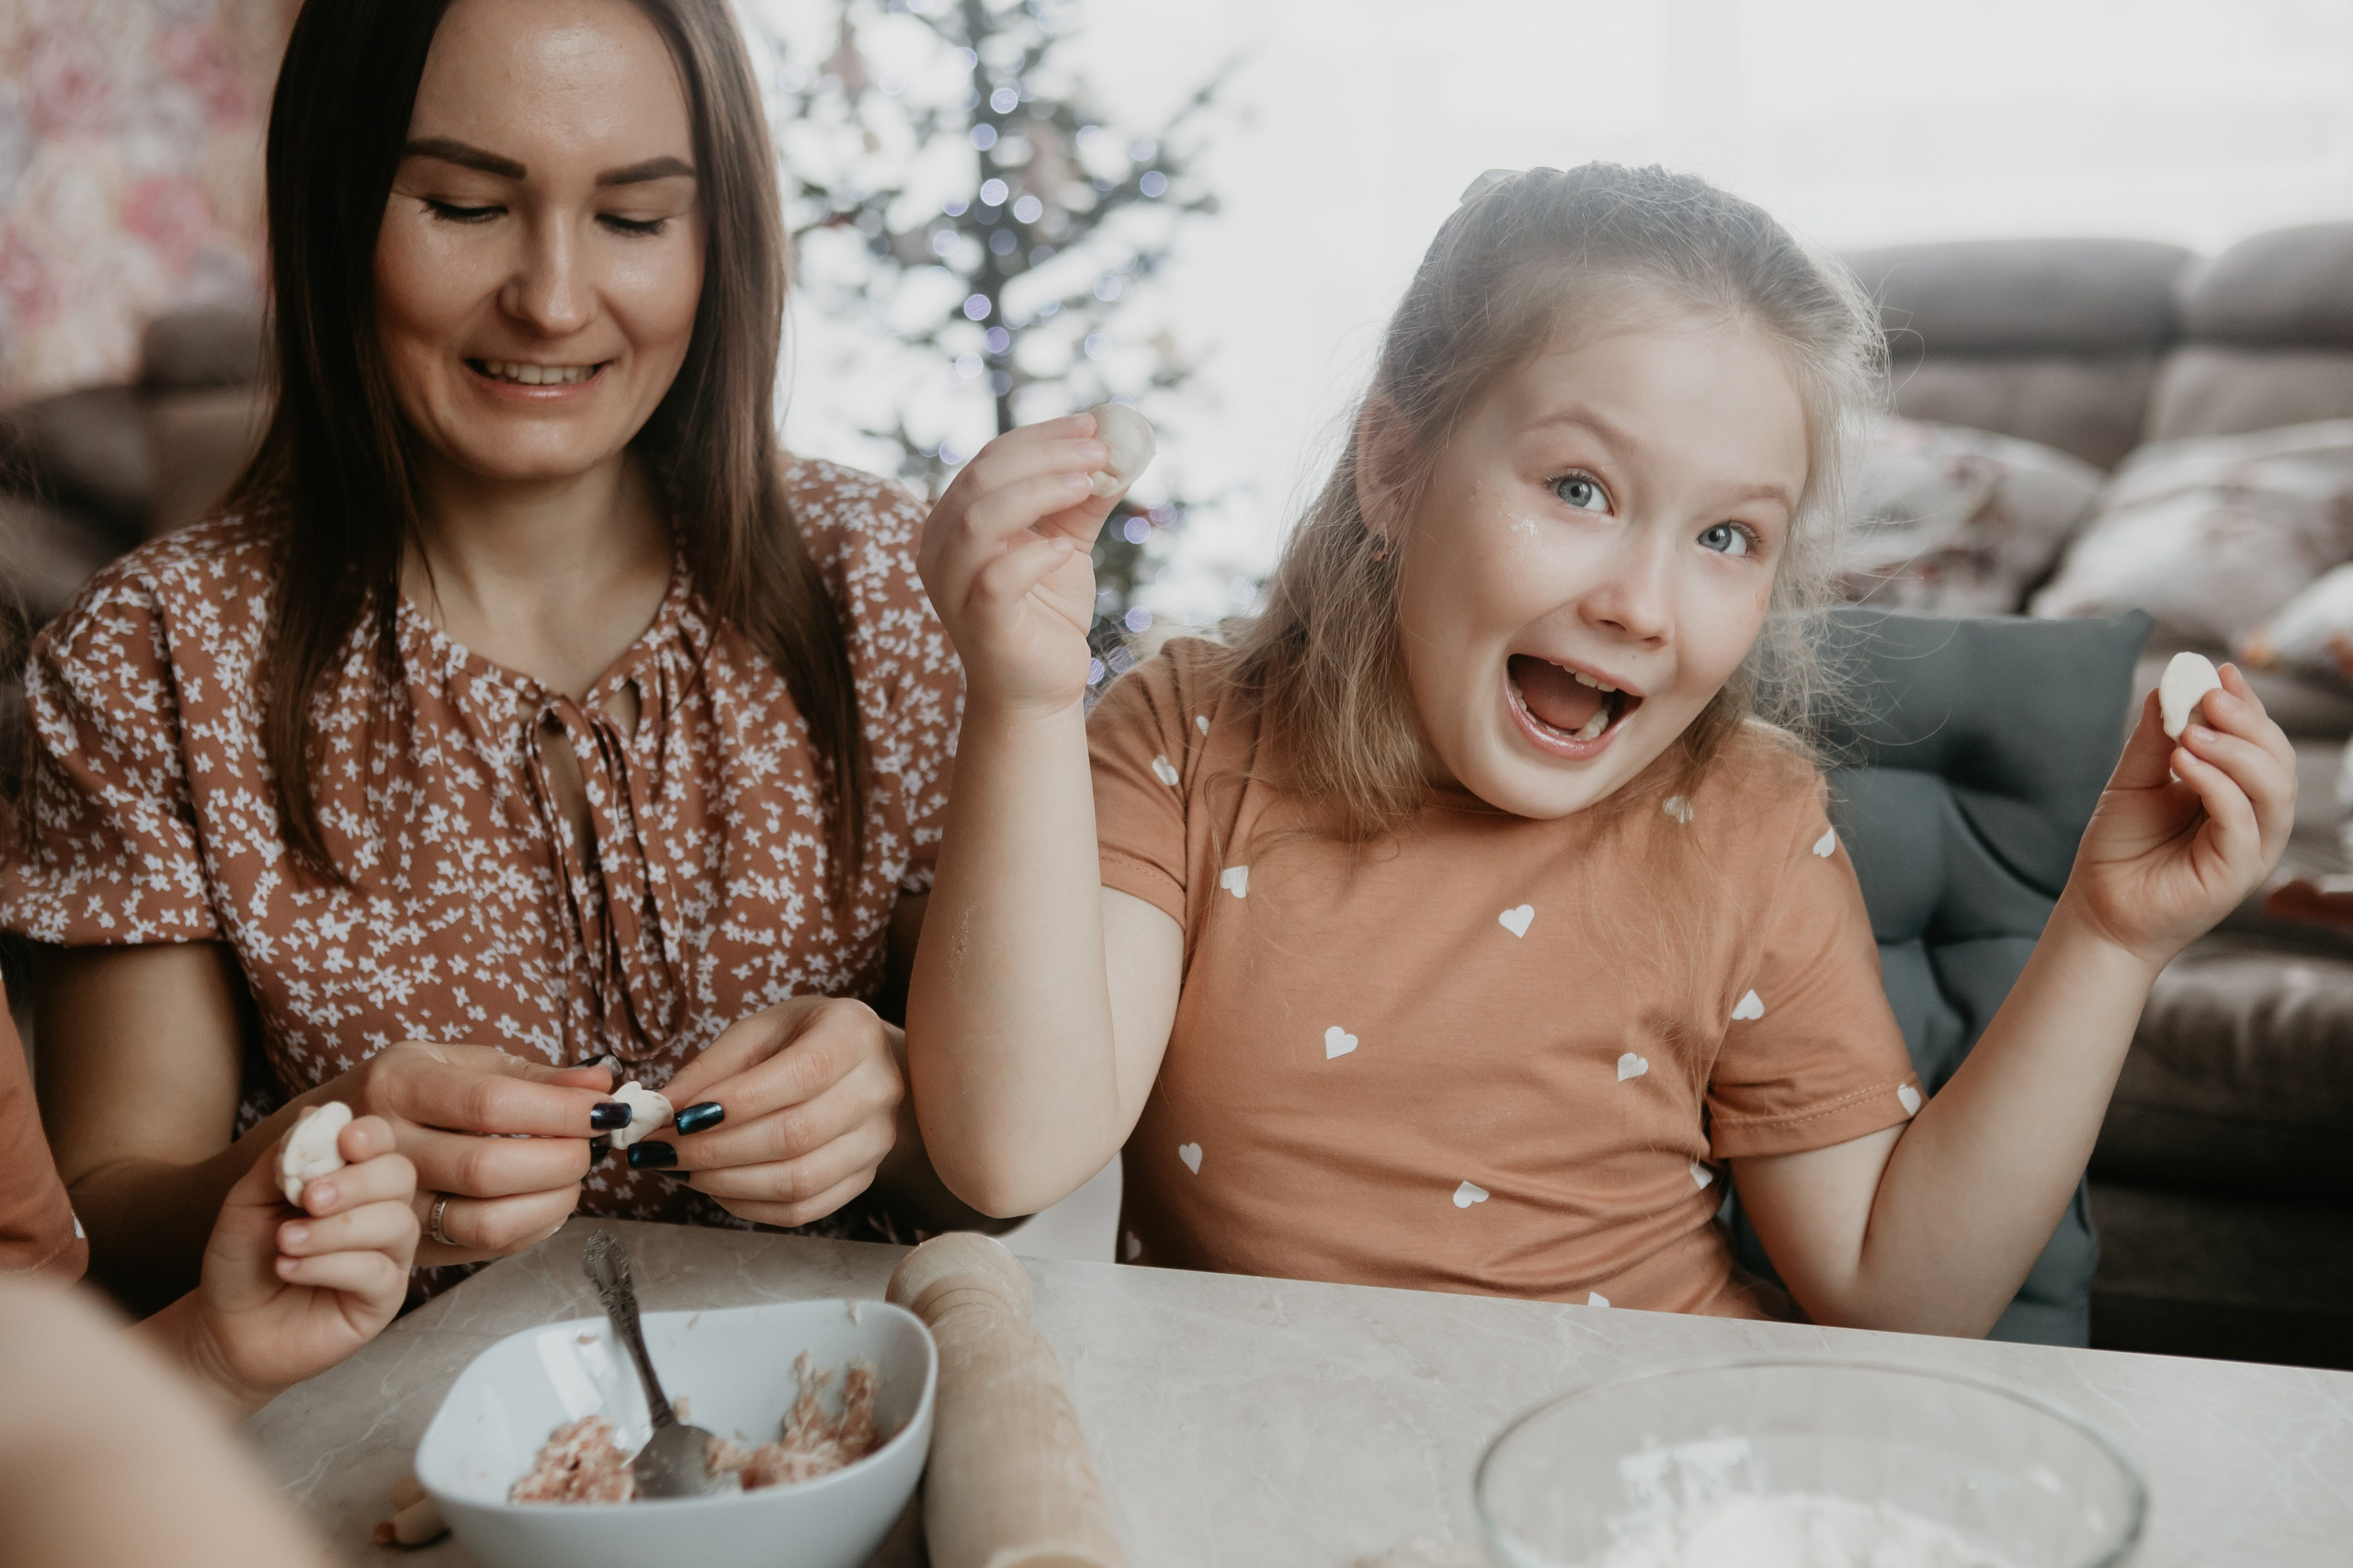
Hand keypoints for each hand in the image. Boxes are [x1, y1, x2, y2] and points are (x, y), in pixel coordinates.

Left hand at [184, 1113, 418, 1411]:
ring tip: (285, 1242)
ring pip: (396, 1224)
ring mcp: (387, 1257)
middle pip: (400, 1177)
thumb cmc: (242, 1259)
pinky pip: (376, 1271)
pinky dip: (328, 1265)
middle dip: (355, 1182)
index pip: (384, 1144)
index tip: (343, 1142)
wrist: (224, 1326)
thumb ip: (284, 1158)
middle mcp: (381, 1213)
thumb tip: (319, 1114)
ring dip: (335, 1228)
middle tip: (307, 1198)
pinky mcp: (382, 1300)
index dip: (372, 1137)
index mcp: (353, 1180)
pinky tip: (288, 1268)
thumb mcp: (250, 1199)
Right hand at [323, 1042, 619, 1265]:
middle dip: (562, 1158)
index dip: (559, 1109)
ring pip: (487, 1221)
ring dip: (553, 1200)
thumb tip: (601, 1081)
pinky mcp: (409, 1245)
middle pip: (488, 1169)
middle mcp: (385, 1147)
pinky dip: (535, 1225)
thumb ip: (532, 1075)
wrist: (325, 1145)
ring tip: (570, 1173)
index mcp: (398, 1083)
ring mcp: (390, 1205)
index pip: (490, 1103)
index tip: (604, 1108)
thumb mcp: (458, 1063)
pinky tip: (547, 1198)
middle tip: (590, 1143)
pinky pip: (486, 1248)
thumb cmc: (408, 1093)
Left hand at [643, 997, 903, 1227]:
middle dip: (716, 1149)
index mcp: (854, 1033)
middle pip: (797, 1134)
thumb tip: (661, 1110)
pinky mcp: (865, 1179)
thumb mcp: (759, 1031)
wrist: (861, 1066)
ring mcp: (877, 1140)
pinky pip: (803, 1209)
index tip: (678, 1119)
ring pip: (798, 1181)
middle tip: (661, 1151)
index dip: (738, 1102)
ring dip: (727, 1183)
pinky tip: (716, 1187)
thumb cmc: (802, 1040)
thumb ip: (711, 1068)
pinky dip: (748, 1206)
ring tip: (683, 1170)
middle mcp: (879, 1088)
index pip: (802, 1074)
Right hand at [917, 413, 1118, 715]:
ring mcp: (952, 587)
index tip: (1094, 425)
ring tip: (1088, 484)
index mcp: (955, 518)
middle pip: (982, 479)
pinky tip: (1066, 551)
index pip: (990, 459)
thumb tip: (1122, 448)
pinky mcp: (977, 624)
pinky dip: (1034, 557)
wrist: (1041, 686)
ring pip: (979, 520)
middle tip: (1099, 451)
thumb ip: (1084, 499)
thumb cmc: (1047, 609)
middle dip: (1045, 456)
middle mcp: (940, 547)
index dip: (1042, 436)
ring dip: (1038, 492)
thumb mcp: (1067, 542)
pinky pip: (997, 580)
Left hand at [2063, 665, 2295, 967]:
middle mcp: (2253, 818)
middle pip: (2277, 760)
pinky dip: (2219, 786)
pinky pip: (2242, 821)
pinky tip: (2185, 763)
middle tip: (2210, 695)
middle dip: (2248, 721)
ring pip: (2273, 789)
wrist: (2098, 909)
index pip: (2257, 741)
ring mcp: (2250, 846)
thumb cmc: (2119, 849)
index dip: (2246, 704)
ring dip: (2236, 750)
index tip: (2220, 670)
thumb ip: (2154, 740)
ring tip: (2193, 731)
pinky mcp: (2237, 872)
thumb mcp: (2133, 782)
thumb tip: (2171, 687)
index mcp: (2234, 792)